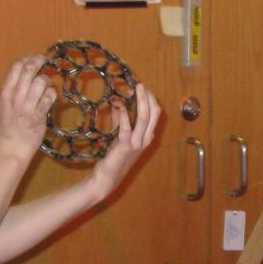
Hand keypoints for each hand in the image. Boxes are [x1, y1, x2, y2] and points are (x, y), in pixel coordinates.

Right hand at [0, 54, 53, 162]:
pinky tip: (49, 99)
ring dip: (47, 80)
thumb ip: (14, 91)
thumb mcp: (5, 106)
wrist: (11, 149)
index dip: (28, 58)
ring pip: (41, 81)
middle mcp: (15, 97)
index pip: (15, 67)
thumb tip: (28, 76)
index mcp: (5, 93)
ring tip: (46, 87)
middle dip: (39, 61)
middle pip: (29, 69)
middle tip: (46, 60)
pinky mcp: (39, 115)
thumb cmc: (8, 128)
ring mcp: (27, 105)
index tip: (35, 57)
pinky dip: (52, 94)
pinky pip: (50, 96)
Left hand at [88, 84, 160, 199]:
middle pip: (153, 114)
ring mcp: (137, 143)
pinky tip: (120, 107)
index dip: (150, 100)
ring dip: (141, 101)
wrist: (107, 178)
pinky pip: (127, 127)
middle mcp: (145, 139)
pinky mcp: (125, 146)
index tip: (142, 89)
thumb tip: (118, 107)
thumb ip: (120, 123)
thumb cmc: (113, 159)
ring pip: (144, 118)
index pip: (155, 115)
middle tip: (141, 85)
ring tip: (136, 89)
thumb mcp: (119, 139)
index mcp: (146, 137)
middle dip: (148, 98)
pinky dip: (124, 115)